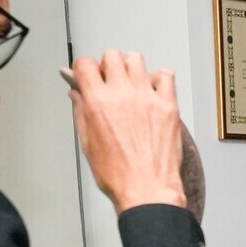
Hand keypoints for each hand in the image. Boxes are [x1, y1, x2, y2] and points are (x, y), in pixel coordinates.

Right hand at [68, 50, 187, 212]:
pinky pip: (166, 76)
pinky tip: (154, 89)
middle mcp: (122, 95)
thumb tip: (77, 95)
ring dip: (131, 67)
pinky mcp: (168, 106)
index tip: (87, 75)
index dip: (83, 69)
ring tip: (131, 82)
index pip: (85, 64)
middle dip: (107, 66)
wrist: (148, 190)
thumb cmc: (120, 175)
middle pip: (112, 56)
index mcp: (98, 102)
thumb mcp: (88, 143)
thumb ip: (81, 112)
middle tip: (109, 80)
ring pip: (137, 60)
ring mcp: (147, 98)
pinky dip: (160, 78)